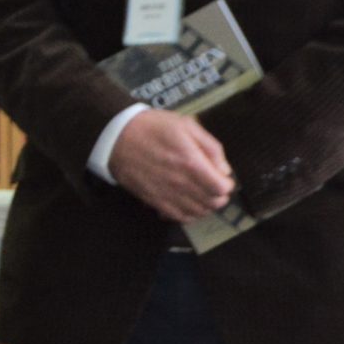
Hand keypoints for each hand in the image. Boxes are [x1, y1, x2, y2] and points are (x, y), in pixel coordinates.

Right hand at [108, 109, 236, 222]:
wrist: (116, 137)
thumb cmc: (153, 127)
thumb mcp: (187, 125)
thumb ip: (211, 147)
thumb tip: (224, 171)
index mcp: (191, 162)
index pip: (221, 188)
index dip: (226, 184)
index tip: (221, 177)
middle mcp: (180, 183)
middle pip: (212, 203)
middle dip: (218, 195)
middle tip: (212, 185)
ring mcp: (166, 195)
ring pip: (197, 213)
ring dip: (204, 205)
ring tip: (200, 194)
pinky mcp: (154, 201)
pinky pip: (178, 217)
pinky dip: (187, 214)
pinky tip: (185, 202)